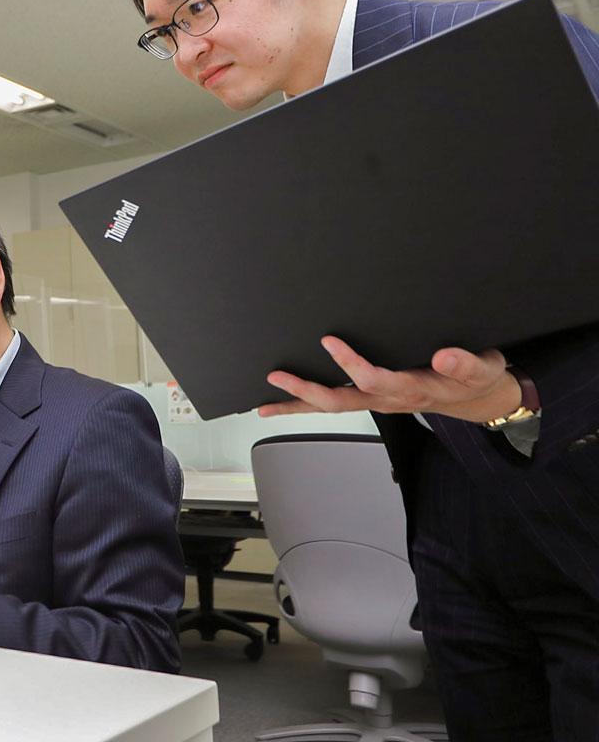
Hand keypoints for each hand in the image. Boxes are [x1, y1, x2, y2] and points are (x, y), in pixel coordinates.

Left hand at [259, 335, 522, 422]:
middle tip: (277, 376)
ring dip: (299, 404)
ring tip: (266, 404)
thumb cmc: (476, 378)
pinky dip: (307, 405)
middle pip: (341, 400)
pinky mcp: (372, 398)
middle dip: (307, 390)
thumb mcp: (481, 367)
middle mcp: (389, 399)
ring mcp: (378, 401)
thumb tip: (444, 356)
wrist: (479, 397)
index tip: (329, 341)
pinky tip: (283, 404)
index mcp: (412, 388)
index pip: (375, 379)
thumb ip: (465, 363)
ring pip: (333, 406)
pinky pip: (336, 404)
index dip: (350, 363)